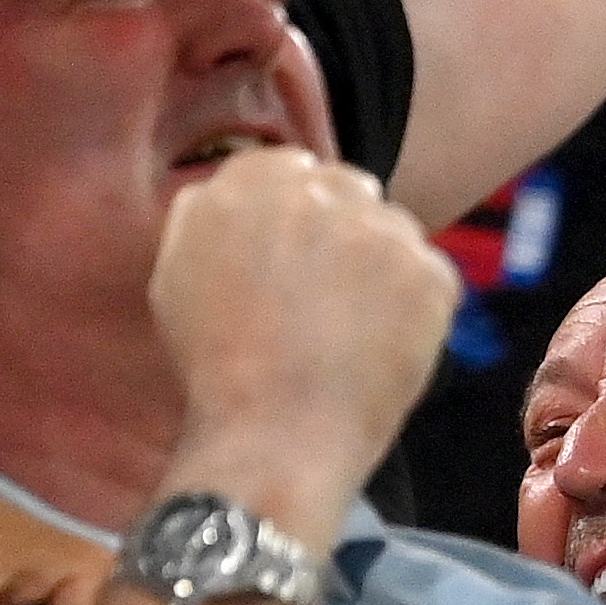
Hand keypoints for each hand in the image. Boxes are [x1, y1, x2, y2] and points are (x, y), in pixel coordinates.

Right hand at [149, 149, 461, 488]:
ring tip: (351, 330)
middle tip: (327, 293)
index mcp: (249, 183)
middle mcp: (319, 192)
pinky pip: (430, 276)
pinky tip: (381, 348)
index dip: (297, 211)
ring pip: (393, 230)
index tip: (296, 252)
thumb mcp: (176, 276)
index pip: (291, 168)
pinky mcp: (429, 272)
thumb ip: (207, 217)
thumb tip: (235, 193)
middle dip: (342, 228)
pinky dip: (415, 308)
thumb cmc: (214, 368)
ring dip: (380, 264)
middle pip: (348, 189)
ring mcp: (382, 230)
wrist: (272, 436)